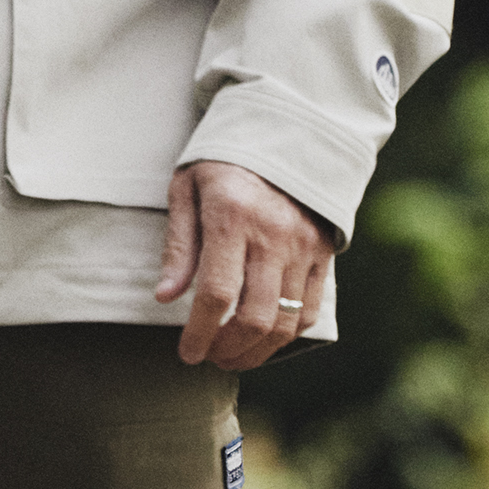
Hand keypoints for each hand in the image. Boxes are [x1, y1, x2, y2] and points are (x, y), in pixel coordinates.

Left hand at [155, 161, 334, 370]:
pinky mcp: (323, 252)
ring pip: (285, 320)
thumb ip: (179, 245)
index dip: (199, 333)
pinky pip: (310, 308)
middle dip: (228, 349)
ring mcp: (303, 245)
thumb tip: (165, 297)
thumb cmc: (223, 161)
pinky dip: (287, 334)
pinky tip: (263, 340)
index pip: (216, 293)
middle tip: (208, 357)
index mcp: (231, 216)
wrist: (284, 132)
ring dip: (257, 351)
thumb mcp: (186, 189)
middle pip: (254, 316)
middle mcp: (272, 234)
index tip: (187, 353)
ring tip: (232, 357)